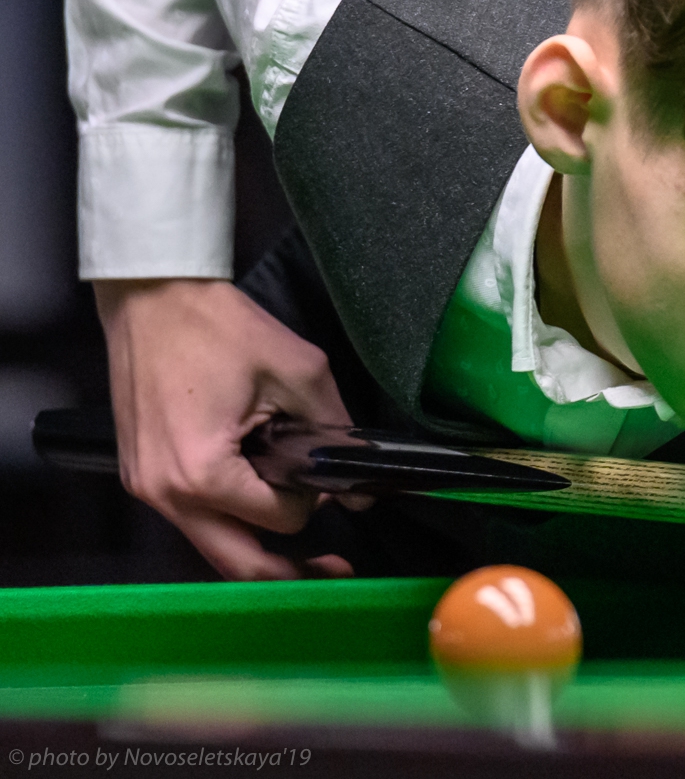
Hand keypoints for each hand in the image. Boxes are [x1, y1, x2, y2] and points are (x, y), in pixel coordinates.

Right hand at [94, 278, 355, 579]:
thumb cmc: (216, 326)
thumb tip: (358, 479)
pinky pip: (192, 517)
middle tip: (334, 570)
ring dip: (256, 541)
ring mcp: (146, 488)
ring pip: (213, 544)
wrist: (152, 298)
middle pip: (237, 564)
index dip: (314, 501)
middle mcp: (165, 493)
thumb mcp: (299, 371)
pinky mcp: (140, 476)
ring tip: (299, 526)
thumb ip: (336, 430)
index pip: (279, 522)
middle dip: (289, 571)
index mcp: (202, 474)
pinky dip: (228, 515)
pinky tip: (257, 494)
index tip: (329, 476)